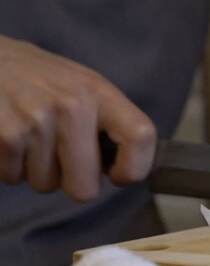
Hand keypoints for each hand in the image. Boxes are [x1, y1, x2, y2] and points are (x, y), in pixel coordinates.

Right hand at [0, 35, 156, 200]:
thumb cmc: (36, 77)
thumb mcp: (81, 85)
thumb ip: (108, 121)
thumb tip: (130, 166)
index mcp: (99, 92)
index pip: (141, 137)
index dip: (135, 168)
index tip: (118, 174)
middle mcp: (73, 106)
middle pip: (85, 188)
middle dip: (71, 181)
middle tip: (60, 155)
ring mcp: (37, 121)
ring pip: (46, 186)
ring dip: (36, 169)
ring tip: (29, 136)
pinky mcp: (7, 136)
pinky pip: (14, 179)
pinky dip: (10, 166)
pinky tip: (10, 137)